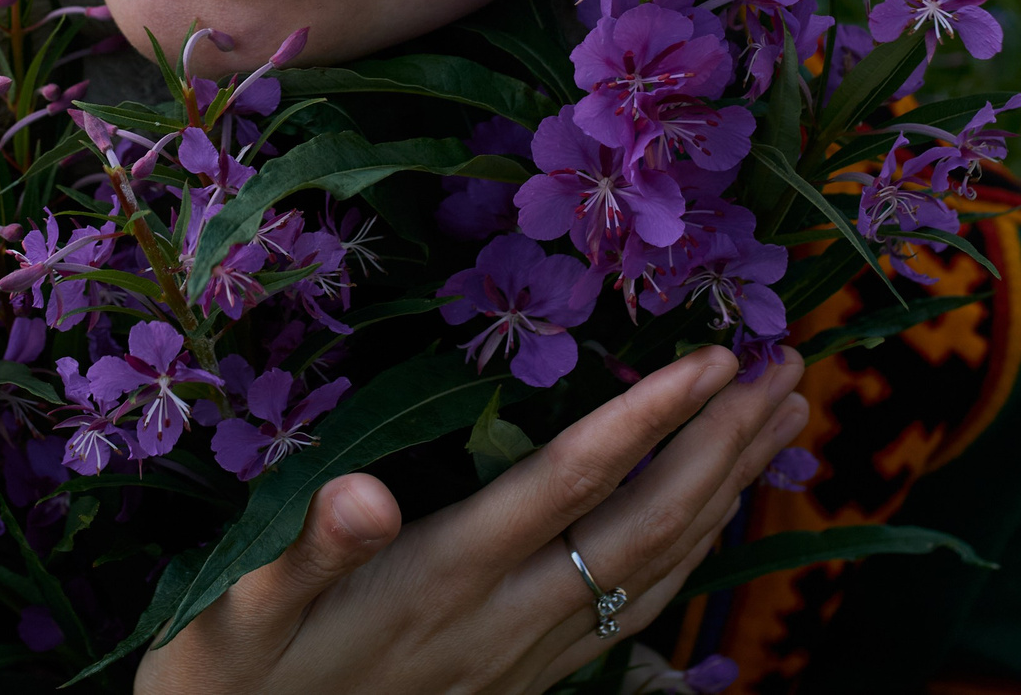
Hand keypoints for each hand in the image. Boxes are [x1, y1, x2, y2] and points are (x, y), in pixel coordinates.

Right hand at [137, 346, 808, 694]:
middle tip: (785, 368)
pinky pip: (636, 603)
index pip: (572, 485)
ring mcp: (528, 652)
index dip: (646, 419)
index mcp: (445, 576)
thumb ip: (310, 551)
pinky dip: (693, 543)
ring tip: (781, 416)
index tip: (710, 358)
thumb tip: (360, 497)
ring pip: (657, 566)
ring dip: (729, 488)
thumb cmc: (235, 672)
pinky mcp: (530, 673)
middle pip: (646, 525)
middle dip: (724, 444)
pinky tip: (717, 507)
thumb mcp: (247, 607)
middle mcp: (505, 615)